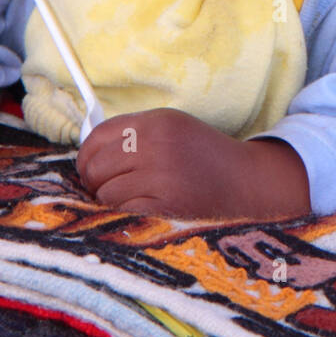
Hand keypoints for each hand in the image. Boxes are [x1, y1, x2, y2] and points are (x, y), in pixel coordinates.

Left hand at [77, 108, 310, 220]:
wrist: (249, 183)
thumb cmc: (206, 158)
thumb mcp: (174, 130)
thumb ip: (136, 134)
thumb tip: (89, 153)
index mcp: (158, 121)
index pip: (100, 135)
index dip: (86, 155)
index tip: (88, 169)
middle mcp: (159, 144)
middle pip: (97, 164)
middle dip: (93, 182)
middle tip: (102, 190)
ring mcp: (163, 175)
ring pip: (106, 192)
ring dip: (109, 202)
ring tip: (127, 201)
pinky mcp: (168, 205)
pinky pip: (123, 211)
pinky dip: (124, 215)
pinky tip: (139, 211)